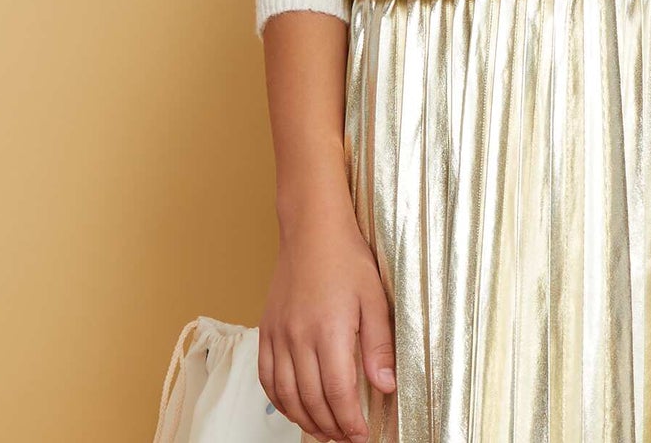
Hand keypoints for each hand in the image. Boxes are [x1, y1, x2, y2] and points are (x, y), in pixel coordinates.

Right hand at [259, 203, 396, 441]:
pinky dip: (279, 400)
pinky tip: (294, 408)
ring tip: (324, 430)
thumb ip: (379, 344)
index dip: (350, 421)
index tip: (361, 435)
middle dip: (331, 427)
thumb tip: (385, 385)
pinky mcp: (266, 329)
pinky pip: (266, 377)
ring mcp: (278, 334)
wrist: (312, 229)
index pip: (338, 392)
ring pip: (285, 395)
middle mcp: (298, 337)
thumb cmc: (346, 258)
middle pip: (311, 399)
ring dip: (304, 420)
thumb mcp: (374, 297)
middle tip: (346, 437)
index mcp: (329, 330)